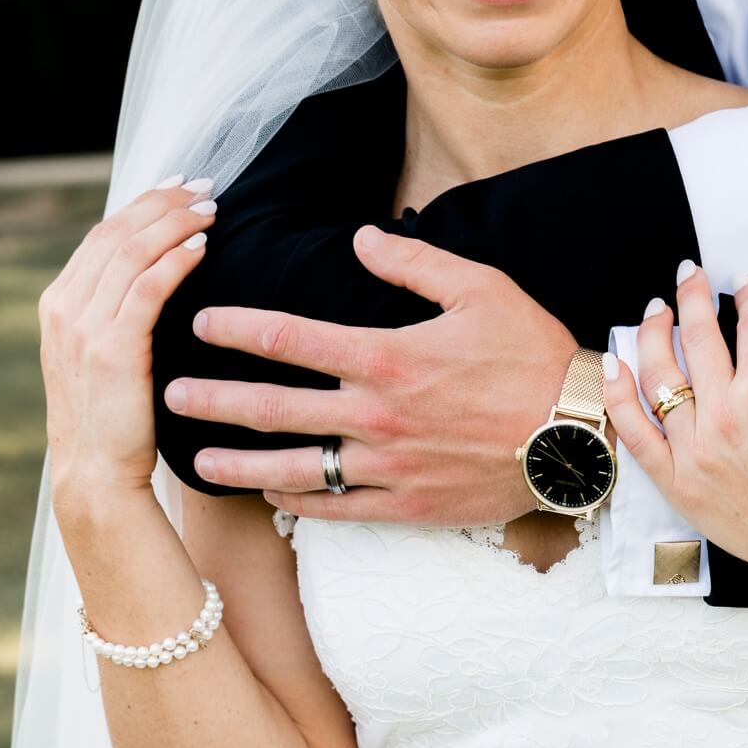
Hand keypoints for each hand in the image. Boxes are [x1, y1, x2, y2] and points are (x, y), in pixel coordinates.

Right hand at [39, 178, 217, 499]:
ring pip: (131, 253)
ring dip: (174, 225)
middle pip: (116, 234)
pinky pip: (147, 289)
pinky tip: (202, 249)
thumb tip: (160, 270)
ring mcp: (82, 328)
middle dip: (162, 205)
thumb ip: (120, 312)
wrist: (96, 473)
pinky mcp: (111, 350)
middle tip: (204, 187)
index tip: (179, 187)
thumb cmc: (115, 417)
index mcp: (60, 304)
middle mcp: (64, 308)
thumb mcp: (107, 354)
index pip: (103, 236)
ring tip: (211, 210)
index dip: (142, 206)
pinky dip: (175, 261)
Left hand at [164, 226, 577, 523]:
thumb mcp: (482, 289)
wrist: (577, 435)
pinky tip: (272, 497)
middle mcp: (375, 416)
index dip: (238, 328)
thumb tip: (362, 238)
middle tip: (169, 395)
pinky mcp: (406, 505)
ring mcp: (387, 467)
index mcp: (386, 357)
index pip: (290, 339)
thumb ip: (414, 262)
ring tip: (197, 464)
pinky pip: (337, 509)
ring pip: (294, 468)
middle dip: (214, 400)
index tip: (202, 323)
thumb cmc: (533, 356)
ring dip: (239, 465)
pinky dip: (299, 503)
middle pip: (273, 408)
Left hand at [602, 263, 747, 594]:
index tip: (747, 287)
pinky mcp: (676, 481)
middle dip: (693, 296)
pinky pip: (634, 432)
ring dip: (653, 332)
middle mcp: (725, 414)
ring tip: (656, 310)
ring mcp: (694, 449)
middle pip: (696, 336)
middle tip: (689, 275)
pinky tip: (615, 362)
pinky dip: (618, 395)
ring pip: (658, 375)